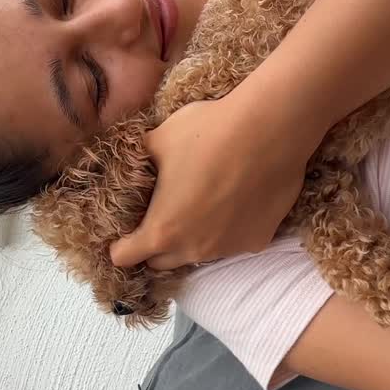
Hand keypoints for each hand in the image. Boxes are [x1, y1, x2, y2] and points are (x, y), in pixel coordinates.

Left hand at [109, 78, 319, 271]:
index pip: (124, 257)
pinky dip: (228, 230)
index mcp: (161, 229)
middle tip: (162, 213)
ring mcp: (228, 249)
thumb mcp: (158, 139)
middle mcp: (193, 249)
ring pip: (198, 253)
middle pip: (161, 261)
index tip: (125, 230)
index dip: (120, 244)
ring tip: (203, 202)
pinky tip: (236, 199)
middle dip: (155, 244)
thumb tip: (134, 162)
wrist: (270, 128)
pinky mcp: (258, 241)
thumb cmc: (208, 132)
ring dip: (193, 238)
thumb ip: (140, 161)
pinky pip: (233, 243)